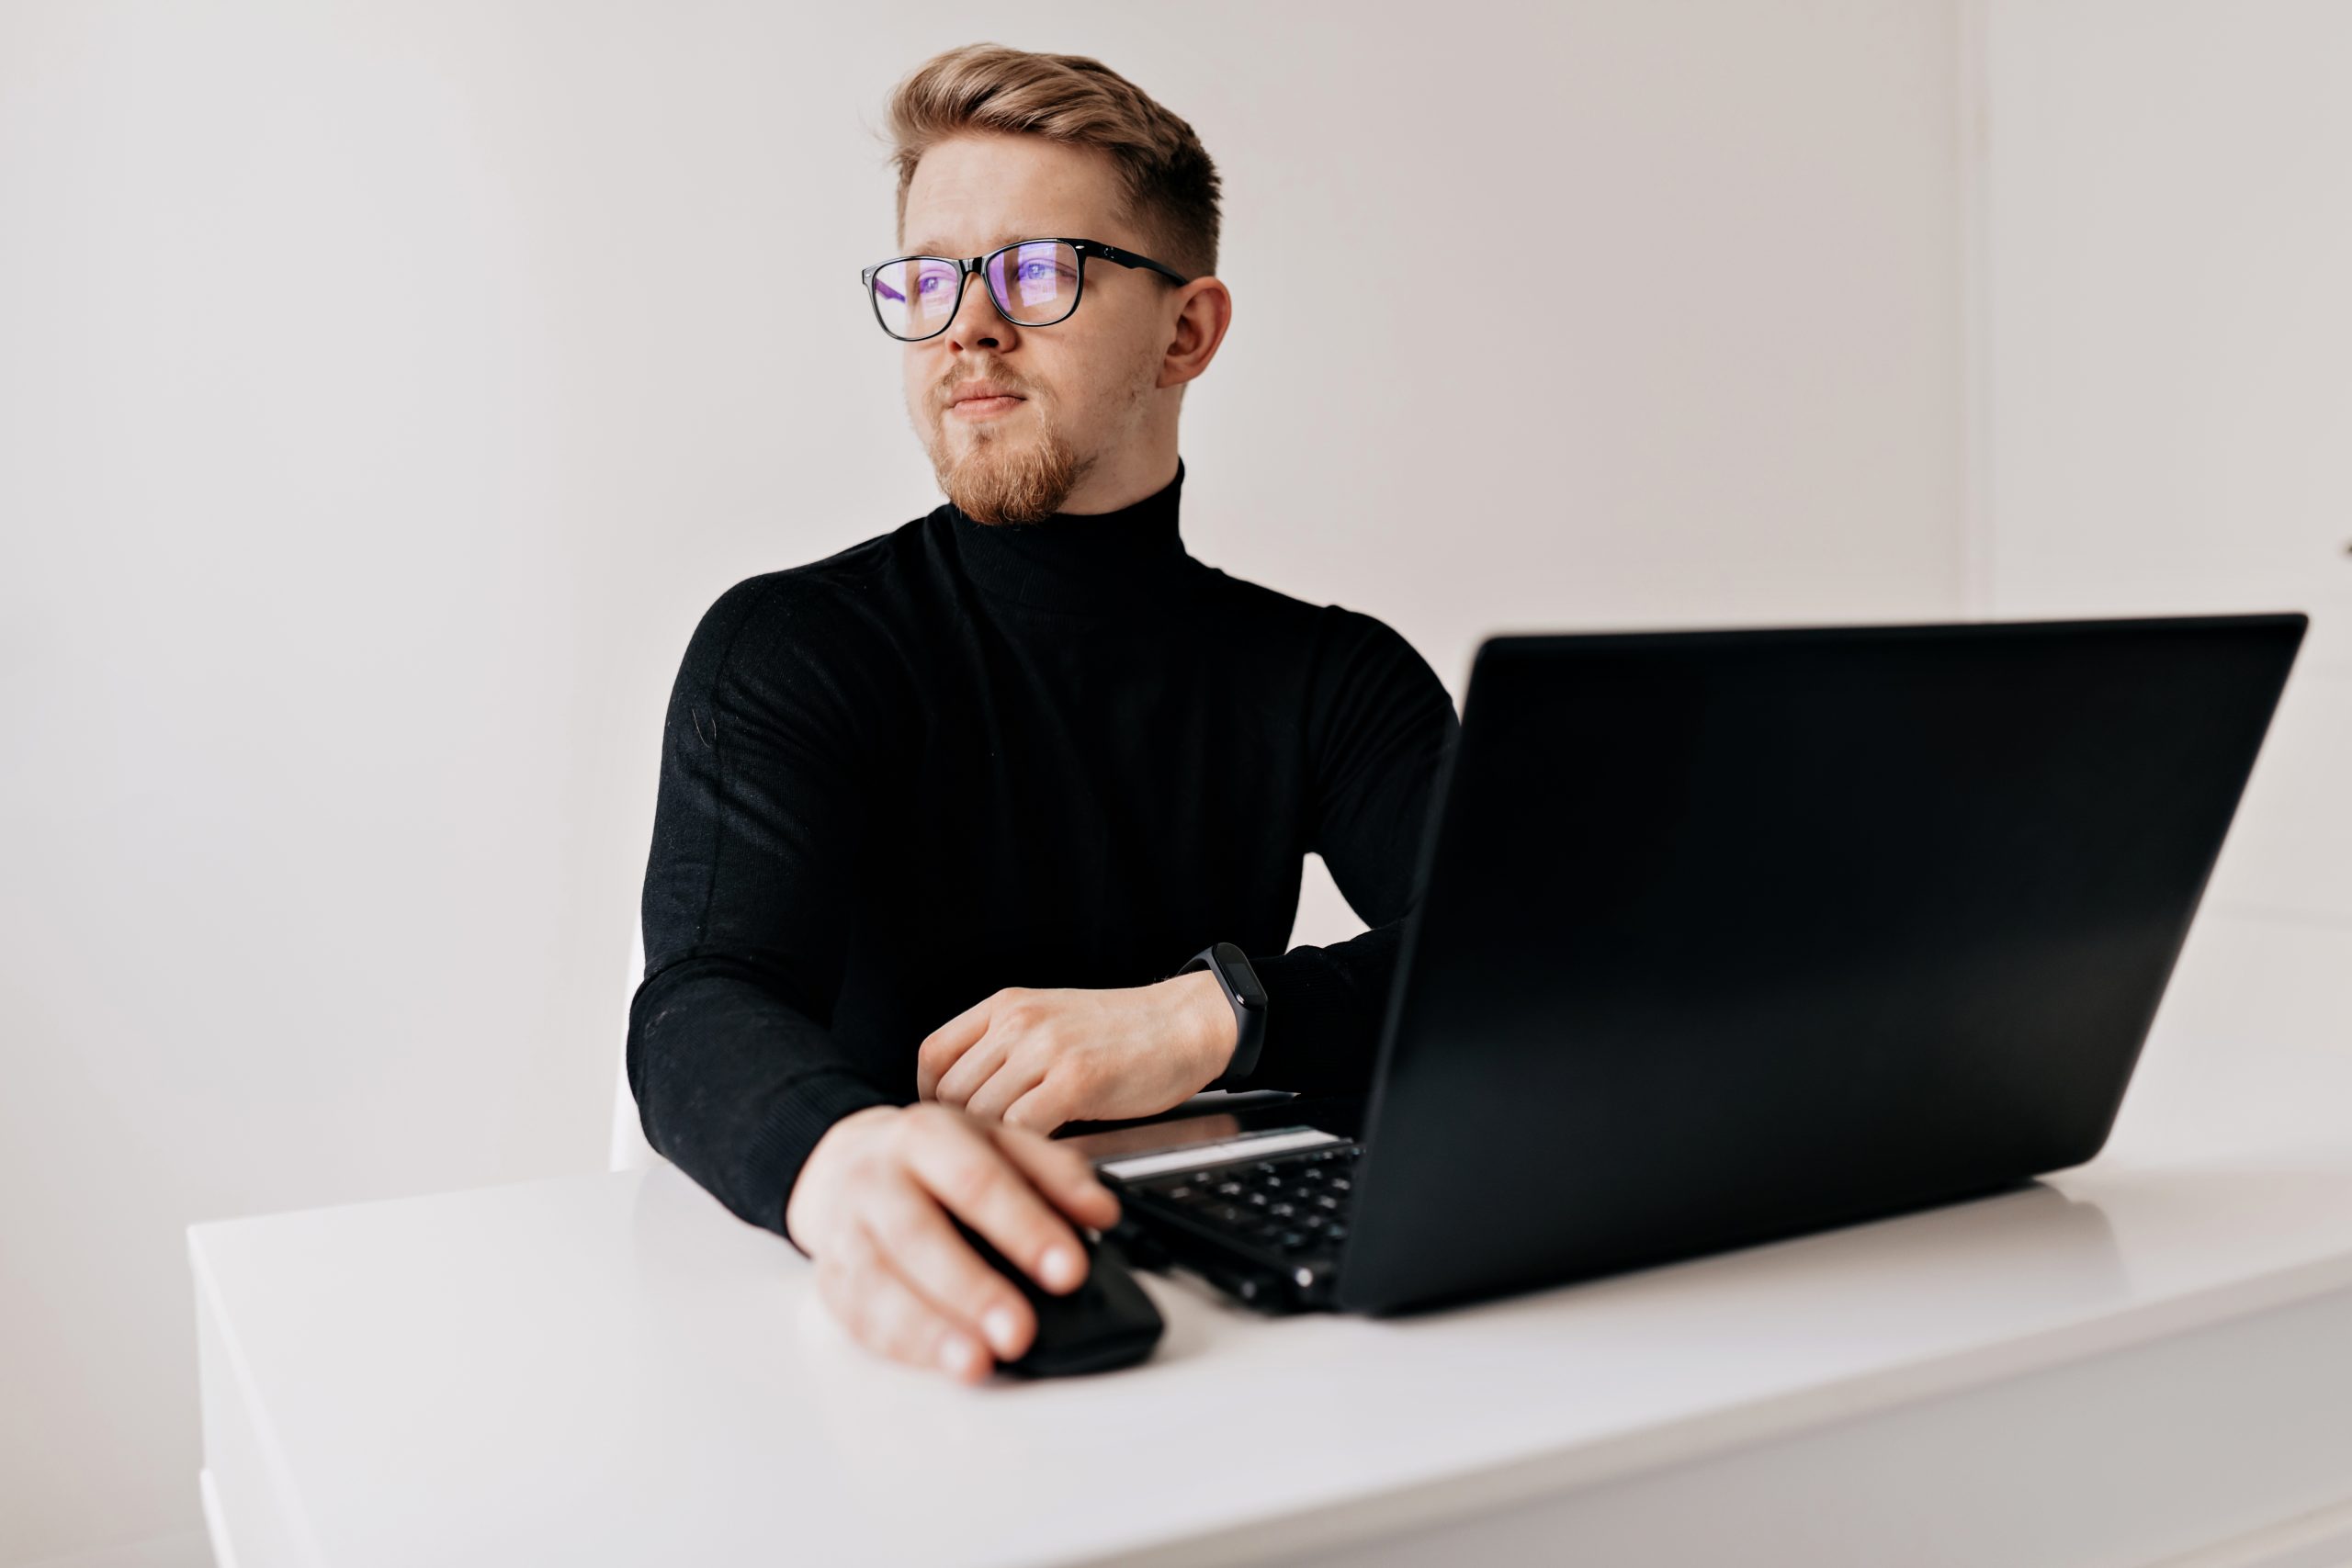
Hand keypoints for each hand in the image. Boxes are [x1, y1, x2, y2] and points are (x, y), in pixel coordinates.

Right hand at [783, 1102, 1121, 1382]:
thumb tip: (1102, 1213)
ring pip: (878, 1283)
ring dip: (929, 1330)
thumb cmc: (933, 1158)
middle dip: (970, 1289)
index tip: (1068, 1270)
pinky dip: (901, 1347)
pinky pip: (858, 1317)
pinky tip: (940, 1363)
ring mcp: (847, 1232)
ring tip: (977, 1363)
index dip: (1024, 1228)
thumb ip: (1055, 1174)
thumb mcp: (998, 1143)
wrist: (842, 1160)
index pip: (977, 1180)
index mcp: (926, 1136)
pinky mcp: (831, 1280)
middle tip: (1018, 1331)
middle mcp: (877, 1180)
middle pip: (919, 1236)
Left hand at [915, 973, 1239, 1133]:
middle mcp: (1017, 1022)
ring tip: (1007, 1165)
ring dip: (990, 1149)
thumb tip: (963, 1107)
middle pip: (951, 1093)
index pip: (933, 1055)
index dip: (930, 1100)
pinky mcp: (1076, 1079)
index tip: (946, 1128)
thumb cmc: (1122, 1034)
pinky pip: (1021, 1128)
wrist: (1185, 1022)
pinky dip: (1022, 1152)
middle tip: (978, 1160)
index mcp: (1005, 1006)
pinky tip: (1037, 1160)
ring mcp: (1045, 1049)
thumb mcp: (1049, 1023)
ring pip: (981, 1114)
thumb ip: (1005, 1052)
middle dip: (960, 1135)